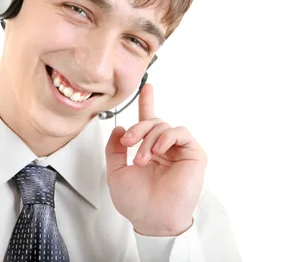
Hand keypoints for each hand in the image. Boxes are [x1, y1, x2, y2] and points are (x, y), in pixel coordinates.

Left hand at [104, 83, 206, 236]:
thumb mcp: (115, 172)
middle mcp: (164, 149)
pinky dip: (166, 136)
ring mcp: (179, 151)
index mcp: (148, 150)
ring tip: (141, 158)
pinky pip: (180, 133)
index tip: (147, 87)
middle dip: (138, 127)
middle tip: (127, 142)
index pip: (149, 122)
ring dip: (148, 138)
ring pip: (164, 126)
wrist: (151, 219)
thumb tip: (119, 128)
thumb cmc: (136, 202)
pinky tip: (157, 150)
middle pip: (153, 122)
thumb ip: (114, 149)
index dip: (147, 103)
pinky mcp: (193, 155)